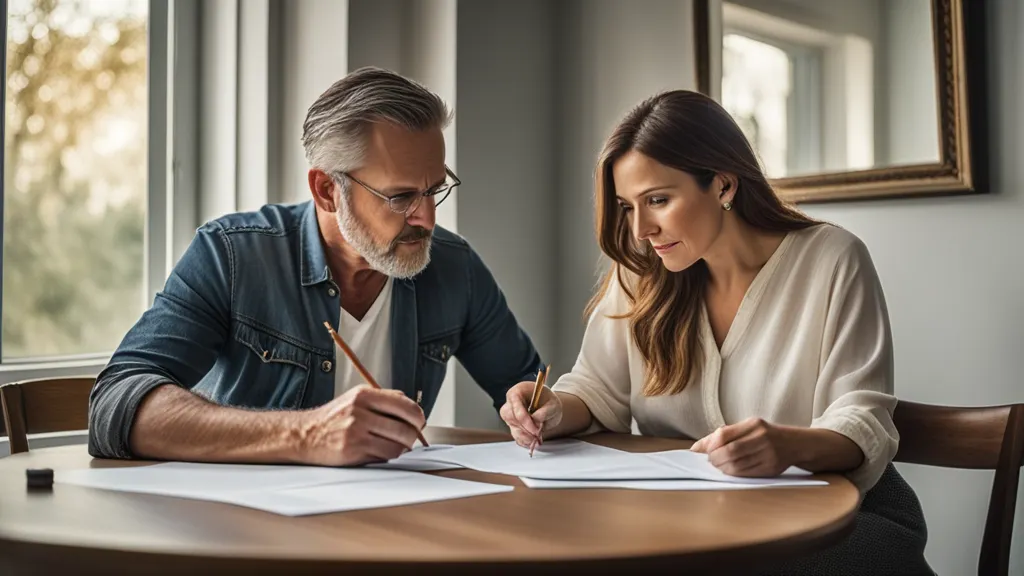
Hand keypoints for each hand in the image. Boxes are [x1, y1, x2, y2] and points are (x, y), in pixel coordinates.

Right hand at [298, 385, 425, 466]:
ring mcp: (356, 432)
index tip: (418, 422)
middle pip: (405, 427)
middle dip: (413, 435)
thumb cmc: (334, 418)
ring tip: (395, 445)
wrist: (306, 434)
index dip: (418, 417)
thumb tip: (412, 409)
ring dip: (402, 448)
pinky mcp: (353, 451)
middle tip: (410, 437)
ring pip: (398, 445)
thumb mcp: (356, 398)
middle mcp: (360, 411)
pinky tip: (382, 451)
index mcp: (364, 395)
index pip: (406, 405)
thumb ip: (383, 399)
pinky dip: (388, 455)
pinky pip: (385, 456)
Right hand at [500, 380, 561, 448]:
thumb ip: (545, 412)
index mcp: (518, 391)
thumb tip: (536, 422)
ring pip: (512, 427)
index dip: (526, 421)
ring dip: (524, 437)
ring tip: (536, 441)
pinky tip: (532, 442)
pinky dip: (524, 440)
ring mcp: (510, 414)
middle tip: (536, 437)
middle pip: (511, 418)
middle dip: (524, 429)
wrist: (549, 406)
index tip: (536, 430)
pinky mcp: (513, 425)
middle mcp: (511, 402)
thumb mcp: (553, 404)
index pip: (516, 407)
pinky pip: (515, 435)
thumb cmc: (549, 401)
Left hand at [690, 417, 793, 476]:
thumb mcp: (748, 427)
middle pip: (729, 451)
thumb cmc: (766, 435)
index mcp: (754, 424)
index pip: (724, 435)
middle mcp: (762, 437)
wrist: (795, 444)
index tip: (704, 451)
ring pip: (737, 465)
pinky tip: (730, 470)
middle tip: (711, 461)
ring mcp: (768, 453)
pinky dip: (733, 473)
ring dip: (722, 467)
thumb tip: (696, 448)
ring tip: (719, 465)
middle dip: (715, 458)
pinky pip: (746, 473)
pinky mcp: (771, 468)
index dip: (710, 445)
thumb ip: (723, 435)